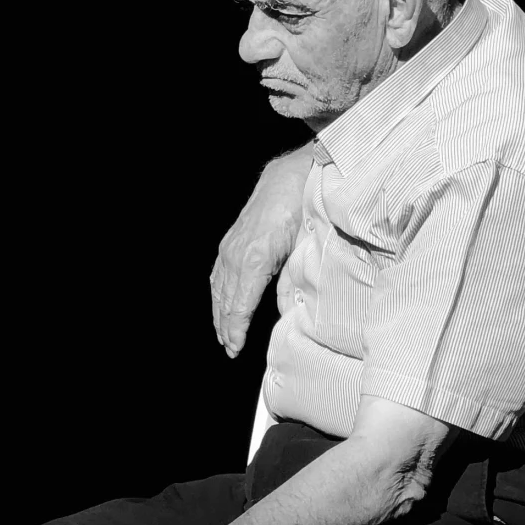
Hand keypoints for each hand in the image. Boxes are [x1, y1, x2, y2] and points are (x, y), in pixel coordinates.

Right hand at [209, 149, 313, 358]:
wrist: (292, 174)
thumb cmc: (304, 209)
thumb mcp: (306, 249)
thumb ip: (294, 283)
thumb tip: (289, 313)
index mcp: (255, 259)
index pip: (239, 305)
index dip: (235, 330)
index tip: (235, 349)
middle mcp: (236, 253)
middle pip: (225, 299)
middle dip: (225, 327)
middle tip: (229, 350)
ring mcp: (230, 245)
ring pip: (218, 287)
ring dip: (219, 312)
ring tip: (223, 333)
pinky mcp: (231, 239)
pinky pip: (219, 272)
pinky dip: (218, 292)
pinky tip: (221, 302)